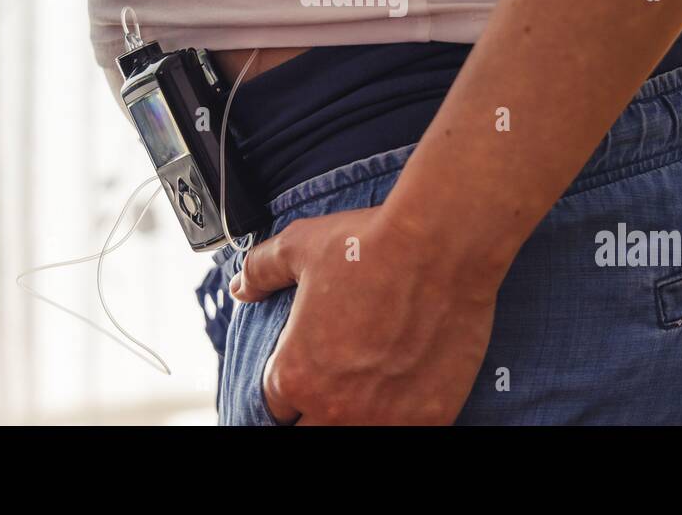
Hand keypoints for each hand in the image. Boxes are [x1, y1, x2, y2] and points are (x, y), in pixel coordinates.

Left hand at [229, 204, 499, 424]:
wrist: (440, 246)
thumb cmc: (370, 245)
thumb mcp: (299, 248)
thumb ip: (262, 271)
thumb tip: (241, 288)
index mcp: (295, 374)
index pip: (275, 408)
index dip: (287, 390)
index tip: (304, 374)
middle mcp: (335, 407)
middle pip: (309, 432)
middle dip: (314, 411)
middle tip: (333, 384)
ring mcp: (385, 418)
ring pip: (355, 436)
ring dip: (355, 418)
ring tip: (367, 393)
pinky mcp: (430, 417)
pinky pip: (405, 432)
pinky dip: (400, 418)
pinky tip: (403, 396)